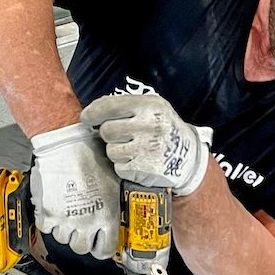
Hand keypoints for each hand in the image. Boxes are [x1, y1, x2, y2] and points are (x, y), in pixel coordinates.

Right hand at [30, 124, 119, 260]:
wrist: (65, 145)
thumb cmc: (90, 155)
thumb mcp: (112, 181)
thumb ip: (111, 204)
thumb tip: (112, 216)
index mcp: (106, 215)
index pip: (106, 249)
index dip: (102, 247)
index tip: (99, 242)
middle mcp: (87, 222)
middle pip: (82, 248)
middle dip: (82, 238)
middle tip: (81, 225)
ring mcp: (66, 220)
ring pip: (63, 239)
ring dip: (65, 228)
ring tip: (68, 210)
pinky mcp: (48, 214)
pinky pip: (47, 227)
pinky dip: (50, 220)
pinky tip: (56, 205)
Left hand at [82, 95, 212, 195]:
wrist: (188, 158)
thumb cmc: (164, 130)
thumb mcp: (152, 108)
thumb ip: (125, 105)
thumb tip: (94, 109)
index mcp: (150, 106)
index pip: (110, 106)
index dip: (93, 112)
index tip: (86, 117)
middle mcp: (149, 125)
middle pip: (107, 130)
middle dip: (109, 134)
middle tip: (121, 135)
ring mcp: (147, 148)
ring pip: (111, 150)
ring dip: (117, 150)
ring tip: (133, 148)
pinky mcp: (143, 168)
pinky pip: (119, 166)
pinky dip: (124, 165)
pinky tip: (138, 160)